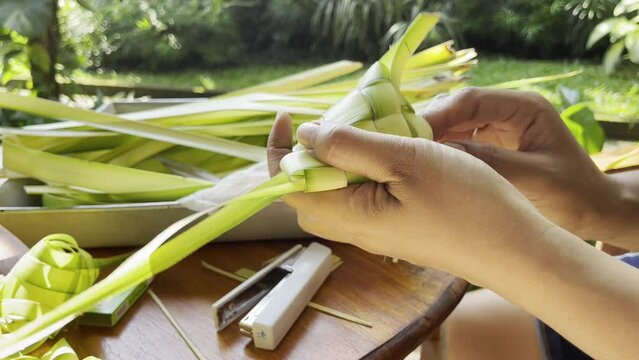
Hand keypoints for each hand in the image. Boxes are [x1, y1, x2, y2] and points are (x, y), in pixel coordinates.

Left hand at [267, 112, 552, 282]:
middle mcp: (356, 230)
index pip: (291, 186)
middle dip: (304, 157)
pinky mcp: (397, 230)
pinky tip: (387, 155)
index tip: (289, 117)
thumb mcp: (405, 160)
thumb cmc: (464, 203)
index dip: (280, 151)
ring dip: (336, 164)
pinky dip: (360, 174)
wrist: (513, 249)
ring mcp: (378, 233)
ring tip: (358, 134)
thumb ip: (351, 147)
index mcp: (349, 215)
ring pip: (336, 196)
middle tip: (326, 125)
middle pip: (308, 194)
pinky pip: (362, 200)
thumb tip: (307, 136)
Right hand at [422, 88, 620, 242]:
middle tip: (402, 147)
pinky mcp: (493, 145)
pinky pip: (460, 141)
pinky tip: (427, 166)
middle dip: (430, 125)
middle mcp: (509, 111)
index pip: (471, 100)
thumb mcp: (532, 178)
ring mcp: (500, 128)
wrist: (594, 211)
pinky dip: (443, 152)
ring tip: (409, 157)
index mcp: (524, 108)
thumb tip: (440, 153)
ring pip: (455, 124)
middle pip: (458, 108)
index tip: (411, 136)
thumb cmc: (573, 194)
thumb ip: (489, 162)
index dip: (438, 114)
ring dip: (432, 139)